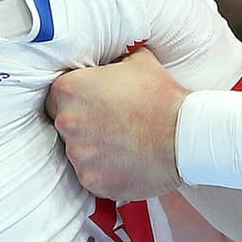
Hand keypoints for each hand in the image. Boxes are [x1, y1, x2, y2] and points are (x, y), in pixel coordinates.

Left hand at [46, 48, 187, 201]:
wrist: (185, 135)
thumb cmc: (162, 97)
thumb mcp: (137, 61)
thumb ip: (112, 61)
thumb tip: (109, 60)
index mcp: (70, 90)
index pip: (56, 97)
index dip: (74, 100)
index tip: (91, 104)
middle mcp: (67, 123)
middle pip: (63, 125)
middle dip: (83, 125)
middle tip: (110, 124)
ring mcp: (78, 155)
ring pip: (77, 152)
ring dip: (93, 149)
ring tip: (121, 143)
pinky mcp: (92, 180)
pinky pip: (91, 175)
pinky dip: (104, 170)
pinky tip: (125, 161)